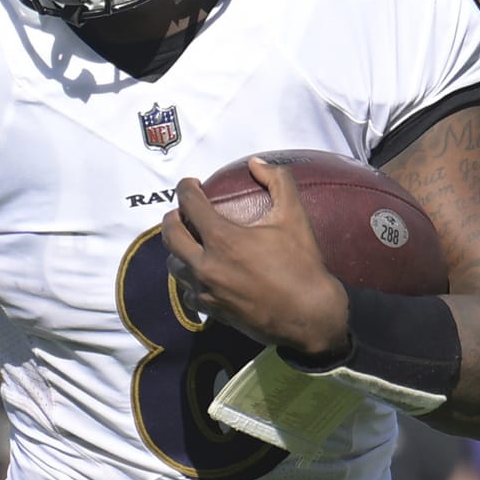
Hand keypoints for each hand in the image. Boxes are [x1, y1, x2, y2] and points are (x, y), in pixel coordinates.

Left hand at [161, 157, 349, 356]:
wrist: (309, 316)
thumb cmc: (302, 265)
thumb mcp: (294, 217)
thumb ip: (278, 181)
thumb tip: (256, 163)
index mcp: (222, 238)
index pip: (189, 204)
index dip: (186, 188)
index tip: (190, 184)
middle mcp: (206, 265)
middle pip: (170, 235)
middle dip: (172, 217)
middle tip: (182, 212)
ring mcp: (206, 290)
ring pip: (174, 265)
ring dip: (178, 250)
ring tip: (190, 243)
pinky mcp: (211, 311)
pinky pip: (188, 292)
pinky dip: (190, 279)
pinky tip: (201, 275)